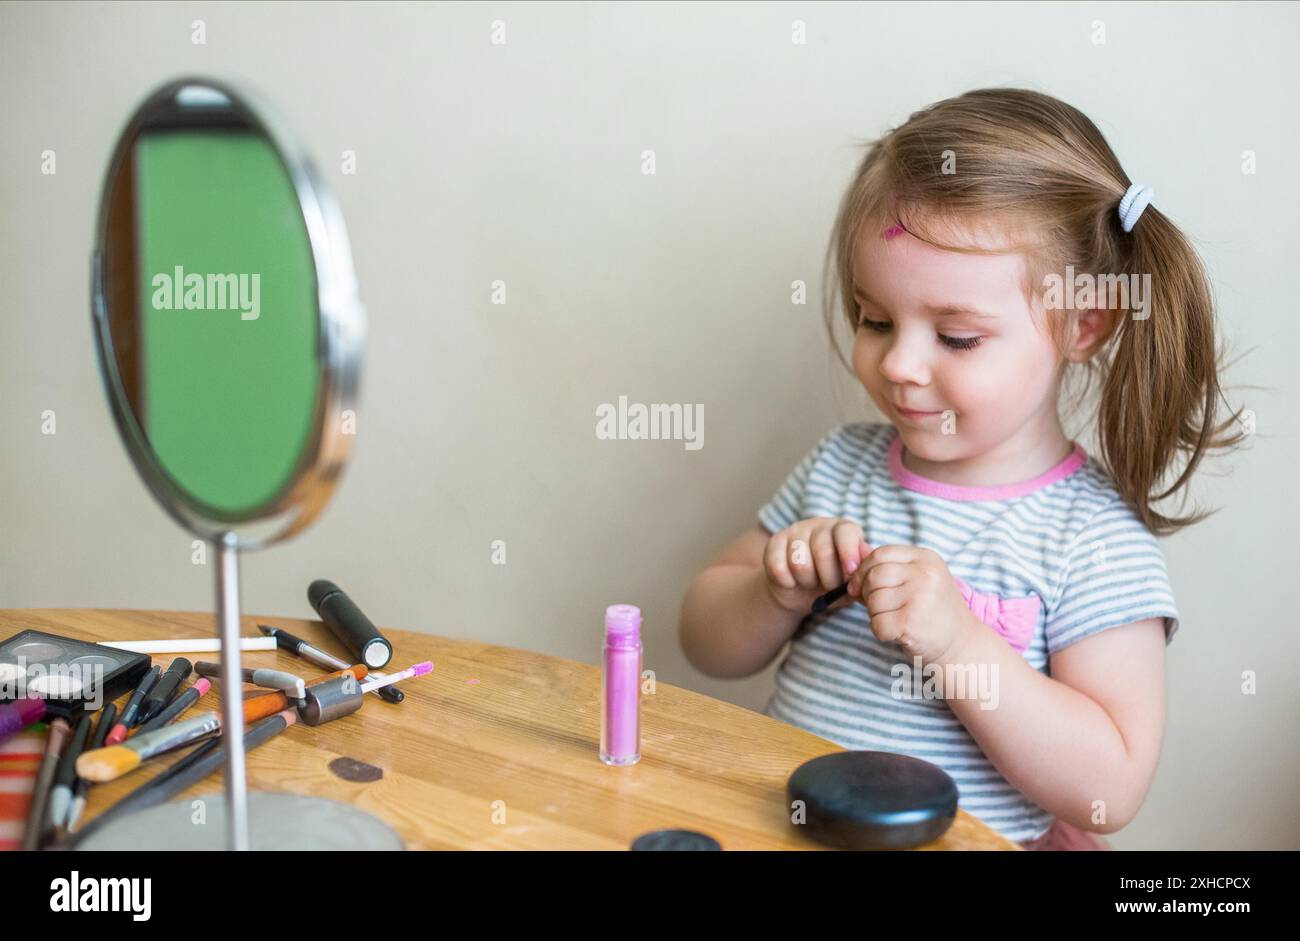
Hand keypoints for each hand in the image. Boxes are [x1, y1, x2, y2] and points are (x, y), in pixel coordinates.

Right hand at [762, 518, 871, 614]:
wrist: (799, 591)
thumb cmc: (832, 583)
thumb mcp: (851, 581)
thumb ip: (862, 572)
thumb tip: (870, 561)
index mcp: (842, 530)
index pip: (846, 532)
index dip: (849, 552)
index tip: (851, 572)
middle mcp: (819, 525)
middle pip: (823, 551)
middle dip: (828, 578)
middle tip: (830, 587)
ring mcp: (794, 531)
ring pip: (799, 562)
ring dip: (807, 581)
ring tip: (811, 583)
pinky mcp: (774, 542)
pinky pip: (778, 568)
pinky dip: (787, 582)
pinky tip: (793, 582)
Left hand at [846, 544, 977, 662]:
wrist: (962, 645)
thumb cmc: (933, 611)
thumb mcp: (918, 580)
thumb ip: (889, 568)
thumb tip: (851, 558)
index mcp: (926, 558)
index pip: (880, 554)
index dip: (863, 570)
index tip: (860, 586)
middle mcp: (925, 574)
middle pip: (873, 577)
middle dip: (868, 594)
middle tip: (881, 608)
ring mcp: (920, 598)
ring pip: (873, 601)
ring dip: (876, 614)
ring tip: (896, 619)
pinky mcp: (911, 623)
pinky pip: (877, 624)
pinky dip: (881, 632)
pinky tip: (897, 633)